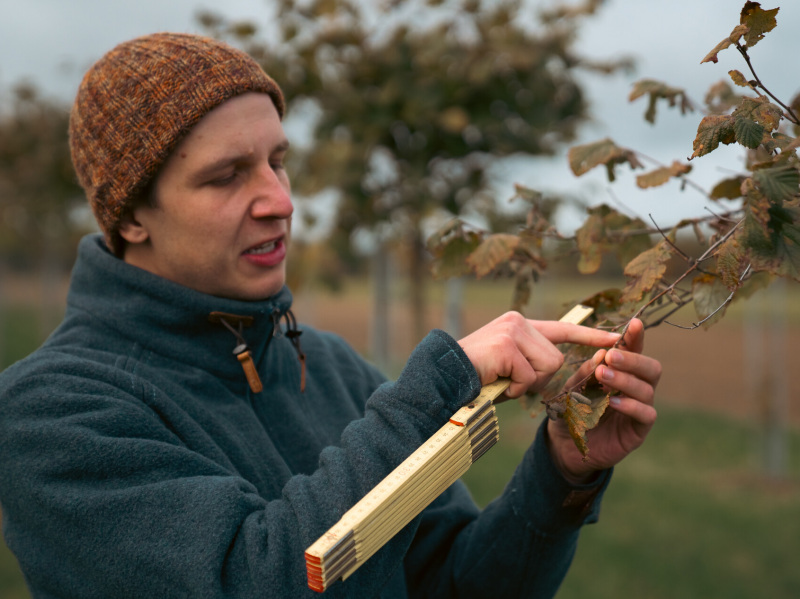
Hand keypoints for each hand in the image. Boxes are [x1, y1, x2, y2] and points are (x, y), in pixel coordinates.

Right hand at [458, 311, 621, 399]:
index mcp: (520, 325)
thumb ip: (530, 361)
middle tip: (510, 382)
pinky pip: (528, 376)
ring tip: (502, 381)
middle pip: (555, 358)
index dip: (589, 335)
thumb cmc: (476, 377)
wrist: (443, 376)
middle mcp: (518, 322)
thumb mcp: (508, 365)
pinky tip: (496, 383)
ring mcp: (512, 331)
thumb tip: (554, 367)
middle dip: (537, 378)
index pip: (562, 328)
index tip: (615, 338)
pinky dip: (514, 388)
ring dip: (526, 383)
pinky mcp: (506, 345)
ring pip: (546, 366)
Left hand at [546, 318, 660, 483]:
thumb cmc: (573, 411)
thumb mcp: (573, 387)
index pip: (635, 351)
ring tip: (603, 376)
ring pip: (647, 388)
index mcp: (622, 373)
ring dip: (625, 380)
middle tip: (610, 357)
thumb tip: (601, 353)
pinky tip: (612, 402)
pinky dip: (630, 405)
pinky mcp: (638, 430)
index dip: (636, 338)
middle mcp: (636, 388)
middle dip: (632, 359)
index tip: (634, 324)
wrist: (566, 445)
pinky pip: (645, 414)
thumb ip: (586, 372)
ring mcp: (640, 408)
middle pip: (651, 367)